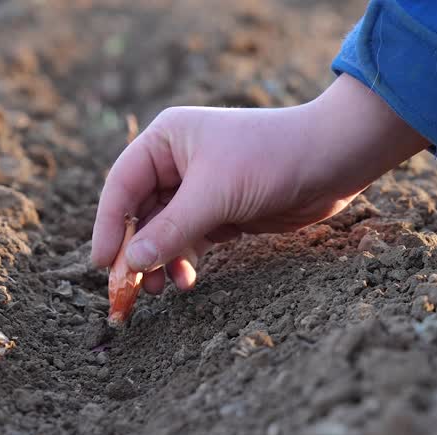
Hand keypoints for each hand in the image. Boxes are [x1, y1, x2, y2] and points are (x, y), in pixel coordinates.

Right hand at [90, 74, 428, 293]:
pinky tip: (187, 280)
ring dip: (159, 261)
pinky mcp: (221, 211)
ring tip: (163, 290)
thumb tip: (131, 264)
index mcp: (165, 141)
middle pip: (138, 213)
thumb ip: (171, 231)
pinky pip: (188, 241)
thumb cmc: (271, 159)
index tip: (103, 264)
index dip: (108, 226)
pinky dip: (183, 261)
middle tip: (129, 291)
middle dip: (134, 252)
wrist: (332, 160)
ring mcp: (198, 188)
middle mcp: (176, 162)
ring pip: (162, 232)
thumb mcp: (215, 195)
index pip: (121, 186)